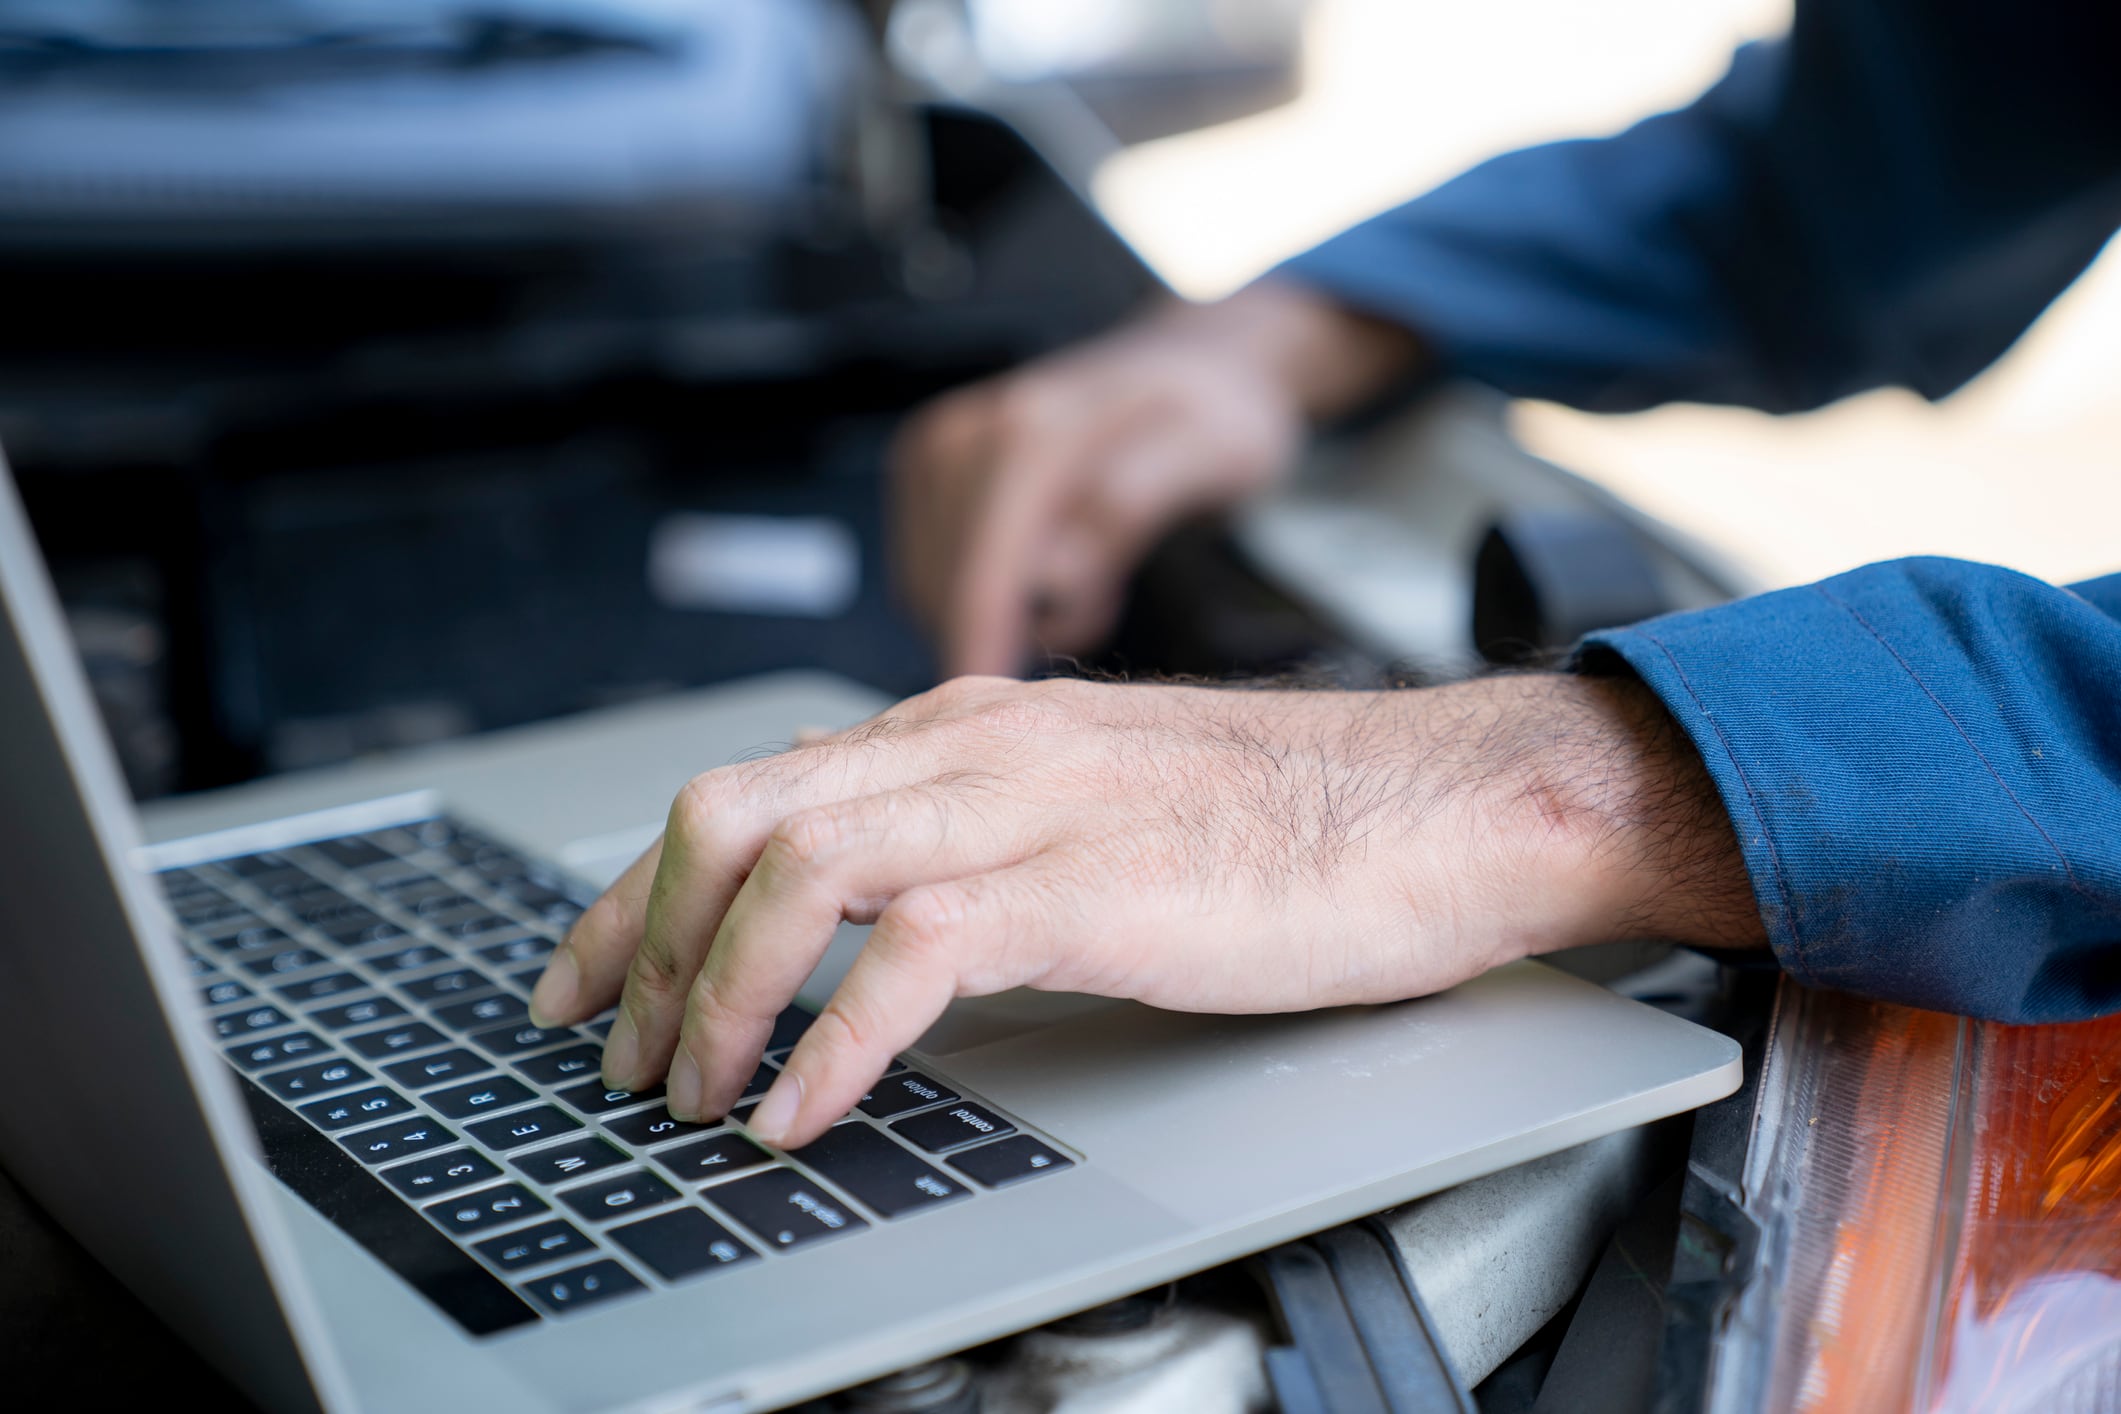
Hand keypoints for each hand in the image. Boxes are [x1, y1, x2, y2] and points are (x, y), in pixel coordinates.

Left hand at [528, 673, 1761, 1150]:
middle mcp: (972, 745)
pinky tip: (811, 1109)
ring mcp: (1029, 806)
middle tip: (622, 1058)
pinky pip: (912, 954)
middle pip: (727, 815)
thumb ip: (974, 830)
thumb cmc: (1281, 820)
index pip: (742, 787)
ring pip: (792, 872)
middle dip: (639, 945)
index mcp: (964, 727)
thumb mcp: (1088, 802)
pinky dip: (834, 1041)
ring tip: (701, 1096)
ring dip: (716, 996)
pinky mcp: (1093, 885)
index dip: (631, 894)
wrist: (1437, 804)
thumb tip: (869, 911)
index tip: (584, 980)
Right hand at [891, 282, 1420, 676]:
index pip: (979, 578)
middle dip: (1007, 629)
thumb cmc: (1215, 417)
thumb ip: (1129, 508)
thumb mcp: (1212, 455)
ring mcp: (941, 443)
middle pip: (944, 588)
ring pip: (928, 584)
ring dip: (996, 610)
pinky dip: (979, 587)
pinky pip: (929, 564)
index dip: (982, 656)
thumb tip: (1053, 570)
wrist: (1201, 359)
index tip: (1000, 724)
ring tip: (1085, 582)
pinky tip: (1042, 571)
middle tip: (1098, 613)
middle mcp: (969, 432)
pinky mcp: (930, 460)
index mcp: (1030, 435)